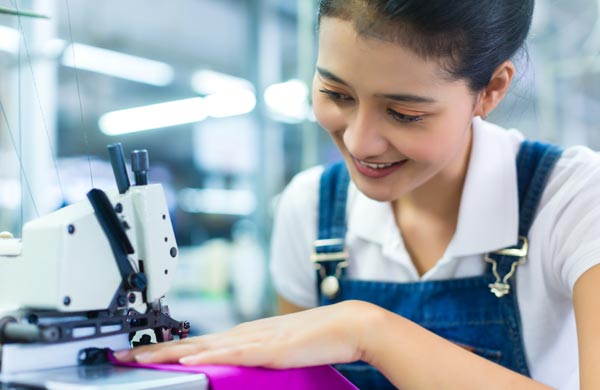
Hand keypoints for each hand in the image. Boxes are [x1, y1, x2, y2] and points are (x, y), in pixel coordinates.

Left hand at [114, 300, 377, 367]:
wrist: (348, 324)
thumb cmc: (318, 338)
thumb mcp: (280, 349)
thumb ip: (258, 355)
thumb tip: (239, 365)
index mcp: (245, 335)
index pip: (199, 343)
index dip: (168, 349)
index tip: (142, 355)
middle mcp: (244, 333)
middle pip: (192, 342)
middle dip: (155, 350)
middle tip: (123, 356)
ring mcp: (256, 339)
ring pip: (204, 346)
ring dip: (170, 353)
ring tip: (140, 359)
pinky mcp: (270, 349)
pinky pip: (234, 354)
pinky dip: (208, 357)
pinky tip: (188, 361)